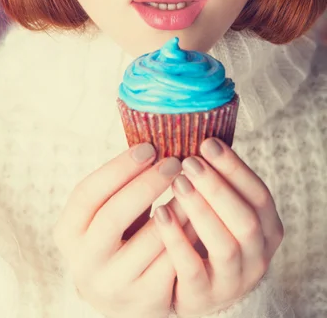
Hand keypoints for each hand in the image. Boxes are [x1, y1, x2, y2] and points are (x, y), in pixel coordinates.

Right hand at [54, 143, 194, 317]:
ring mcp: (114, 285)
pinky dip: (188, 234)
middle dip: (147, 183)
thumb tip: (154, 137)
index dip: (119, 167)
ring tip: (193, 183)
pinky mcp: (145, 301)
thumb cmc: (117, 237)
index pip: (88, 193)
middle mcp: (85, 262)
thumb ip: (118, 186)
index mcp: (69, 232)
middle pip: (114, 215)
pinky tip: (200, 213)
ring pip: (150, 240)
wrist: (122, 295)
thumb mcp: (104, 214)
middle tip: (175, 161)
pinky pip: (173, 263)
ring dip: (177, 206)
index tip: (149, 146)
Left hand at [153, 138, 284, 317]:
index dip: (235, 168)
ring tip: (177, 182)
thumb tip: (196, 130)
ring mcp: (233, 280)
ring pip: (225, 244)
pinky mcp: (203, 296)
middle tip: (189, 161)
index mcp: (267, 229)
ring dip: (200, 209)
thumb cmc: (208, 232)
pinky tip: (159, 212)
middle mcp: (257, 256)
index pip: (260, 195)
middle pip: (245, 220)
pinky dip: (177, 238)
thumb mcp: (224, 208)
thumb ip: (218, 180)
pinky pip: (192, 268)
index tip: (208, 143)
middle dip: (217, 187)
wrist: (196, 286)